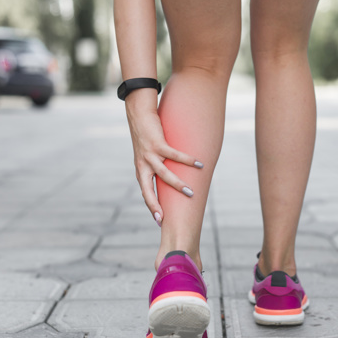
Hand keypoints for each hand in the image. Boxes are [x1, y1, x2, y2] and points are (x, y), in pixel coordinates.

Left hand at [127, 108, 202, 226]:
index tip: (159, 221)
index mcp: (141, 172)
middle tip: (166, 218)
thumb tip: (174, 180)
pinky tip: (199, 164)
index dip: (151, 207)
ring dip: (178, 184)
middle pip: (148, 190)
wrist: (139, 116)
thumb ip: (157, 169)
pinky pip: (174, 155)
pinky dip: (187, 160)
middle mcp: (143, 166)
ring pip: (164, 174)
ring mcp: (149, 155)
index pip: (145, 193)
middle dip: (157, 204)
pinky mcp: (157, 144)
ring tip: (191, 193)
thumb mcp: (148, 156)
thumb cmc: (147, 137)